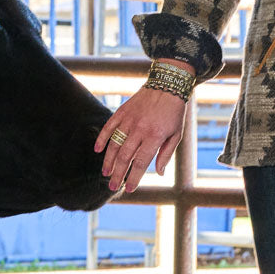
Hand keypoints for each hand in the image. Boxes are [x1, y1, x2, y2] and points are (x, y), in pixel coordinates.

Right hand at [94, 74, 191, 193]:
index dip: (134, 177)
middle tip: (113, 186)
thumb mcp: (176, 134)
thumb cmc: (174, 113)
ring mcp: (129, 120)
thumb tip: (159, 173)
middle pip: (125, 157)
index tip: (129, 188)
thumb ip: (166, 155)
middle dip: (118, 174)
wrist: (167, 85)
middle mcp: (140, 129)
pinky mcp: (122, 112)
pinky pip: (108, 127)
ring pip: (114, 144)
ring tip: (106, 173)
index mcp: (155, 137)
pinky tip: (98, 151)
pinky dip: (102, 139)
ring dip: (109, 161)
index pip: (141, 162)